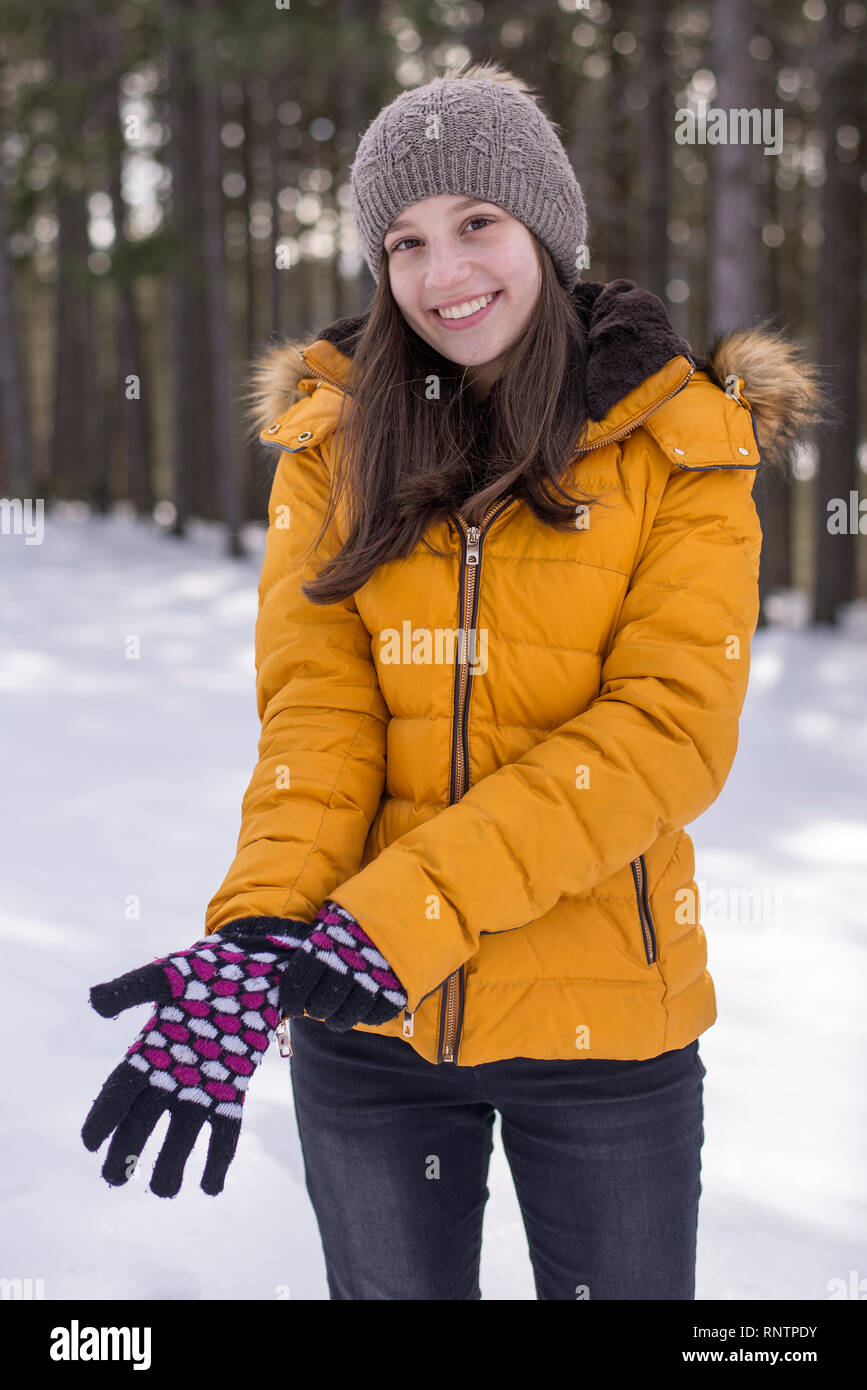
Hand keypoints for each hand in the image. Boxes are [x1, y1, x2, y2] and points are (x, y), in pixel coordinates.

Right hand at [81, 918, 310, 1196]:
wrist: (255, 964)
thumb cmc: (206, 966)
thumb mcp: (167, 974)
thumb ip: (132, 988)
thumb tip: (95, 1002)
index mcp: (149, 1049)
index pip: (119, 1091)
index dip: (103, 1117)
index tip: (90, 1143)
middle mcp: (172, 1074)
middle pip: (143, 1122)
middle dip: (127, 1152)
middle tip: (114, 1179)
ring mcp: (202, 1083)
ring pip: (182, 1134)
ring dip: (172, 1164)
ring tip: (166, 1192)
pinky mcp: (232, 1087)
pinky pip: (224, 1129)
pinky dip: (218, 1158)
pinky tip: (211, 1188)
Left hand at [278, 900, 406, 1031]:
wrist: (422, 892)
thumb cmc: (374, 899)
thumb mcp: (340, 910)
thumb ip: (321, 937)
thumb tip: (301, 965)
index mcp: (326, 944)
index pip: (298, 984)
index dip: (292, 999)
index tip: (293, 1003)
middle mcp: (347, 965)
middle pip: (321, 1005)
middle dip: (315, 1010)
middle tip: (316, 1008)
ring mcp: (374, 980)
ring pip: (347, 1016)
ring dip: (338, 1020)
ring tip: (337, 1017)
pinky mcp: (399, 990)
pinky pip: (375, 1015)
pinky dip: (366, 1017)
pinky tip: (362, 1010)